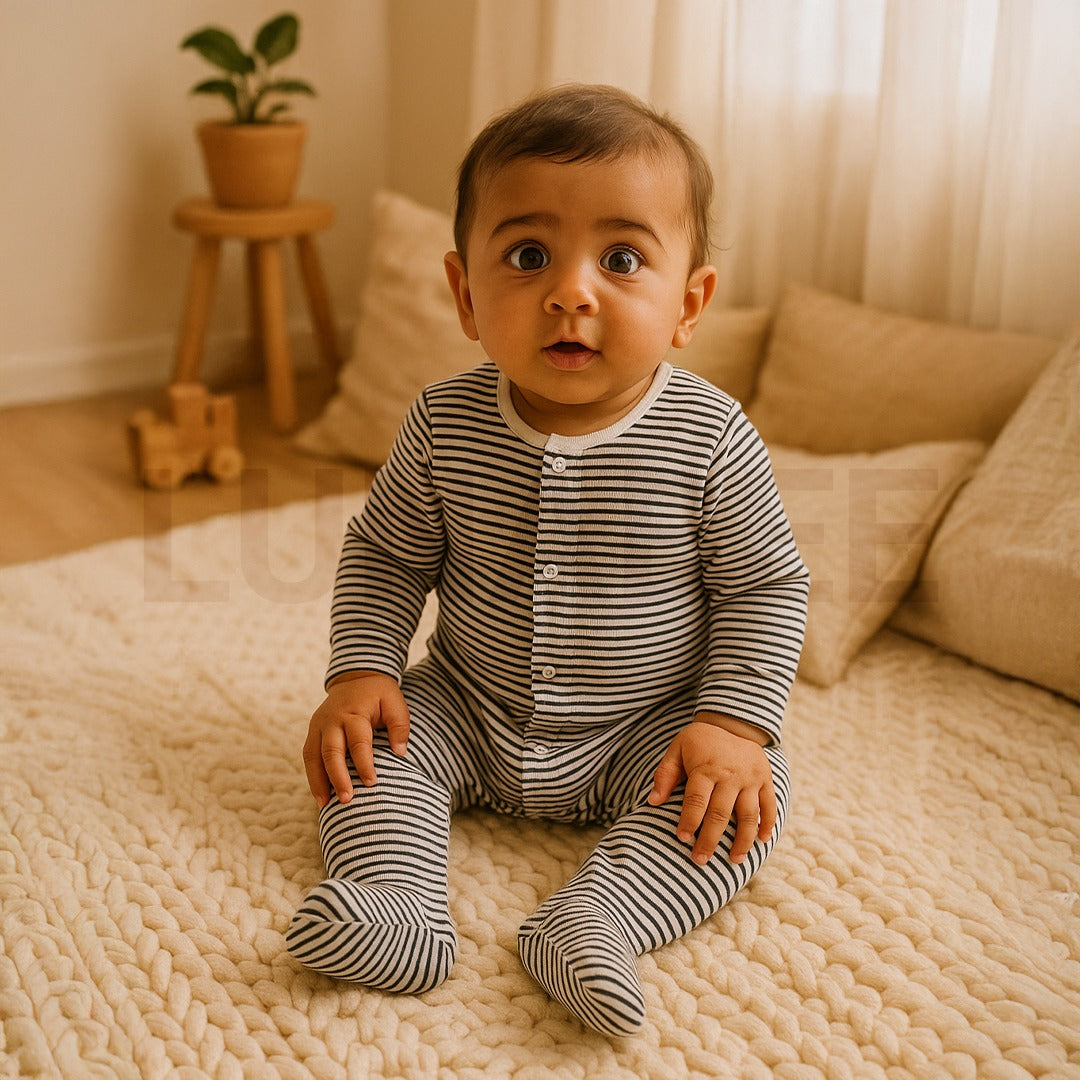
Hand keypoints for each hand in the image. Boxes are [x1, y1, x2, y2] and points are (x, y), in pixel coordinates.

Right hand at [301, 672, 409, 806]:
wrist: (355, 677)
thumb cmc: (379, 694)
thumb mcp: (395, 702)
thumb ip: (400, 725)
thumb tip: (400, 752)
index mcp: (353, 713)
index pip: (358, 742)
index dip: (364, 764)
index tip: (372, 783)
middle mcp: (332, 720)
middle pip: (331, 752)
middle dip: (338, 778)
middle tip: (348, 800)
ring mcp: (318, 725)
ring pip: (313, 756)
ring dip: (318, 782)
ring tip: (325, 805)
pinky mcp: (312, 731)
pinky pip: (308, 756)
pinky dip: (312, 776)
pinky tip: (320, 795)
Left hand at [647, 715, 776, 866]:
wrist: (731, 721)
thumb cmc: (699, 741)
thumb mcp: (677, 749)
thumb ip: (665, 774)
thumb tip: (652, 802)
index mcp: (706, 767)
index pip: (697, 801)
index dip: (689, 822)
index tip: (682, 839)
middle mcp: (730, 774)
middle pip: (721, 813)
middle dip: (710, 839)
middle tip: (700, 860)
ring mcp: (751, 778)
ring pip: (749, 815)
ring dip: (742, 840)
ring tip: (734, 860)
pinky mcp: (766, 779)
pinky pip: (770, 805)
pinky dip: (768, 824)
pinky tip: (761, 841)